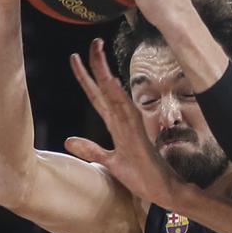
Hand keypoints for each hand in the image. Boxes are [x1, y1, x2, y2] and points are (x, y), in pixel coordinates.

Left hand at [64, 38, 183, 208]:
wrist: (162, 190)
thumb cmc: (140, 176)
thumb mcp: (109, 162)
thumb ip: (90, 150)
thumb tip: (68, 140)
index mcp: (115, 124)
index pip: (97, 95)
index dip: (86, 77)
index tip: (75, 58)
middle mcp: (123, 121)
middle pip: (105, 89)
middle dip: (97, 65)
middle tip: (92, 42)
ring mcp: (131, 127)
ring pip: (115, 95)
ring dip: (105, 74)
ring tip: (97, 52)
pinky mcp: (138, 137)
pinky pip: (127, 113)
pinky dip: (118, 97)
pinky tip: (110, 82)